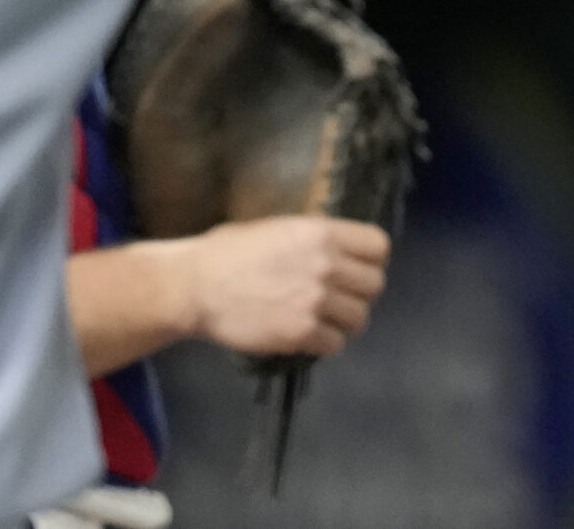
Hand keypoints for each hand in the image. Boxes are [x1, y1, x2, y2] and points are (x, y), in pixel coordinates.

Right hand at [179, 215, 389, 356]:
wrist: (194, 285)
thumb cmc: (230, 251)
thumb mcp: (280, 228)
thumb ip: (316, 241)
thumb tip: (341, 253)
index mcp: (323, 233)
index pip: (379, 247)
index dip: (370, 260)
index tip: (355, 269)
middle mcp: (327, 265)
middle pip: (374, 285)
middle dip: (357, 293)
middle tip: (337, 299)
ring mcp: (316, 301)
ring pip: (359, 318)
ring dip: (343, 321)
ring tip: (322, 320)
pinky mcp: (301, 333)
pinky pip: (335, 344)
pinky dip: (323, 343)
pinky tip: (306, 335)